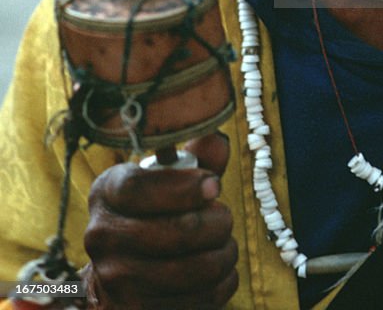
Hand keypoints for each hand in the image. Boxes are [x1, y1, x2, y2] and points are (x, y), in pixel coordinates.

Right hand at [84, 133, 236, 308]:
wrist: (118, 275)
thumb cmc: (152, 215)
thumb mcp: (166, 179)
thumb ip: (195, 157)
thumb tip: (217, 142)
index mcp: (105, 193)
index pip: (138, 188)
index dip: (184, 186)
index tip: (214, 185)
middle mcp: (101, 236)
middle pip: (178, 231)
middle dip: (218, 223)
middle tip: (224, 219)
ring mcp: (115, 280)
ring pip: (194, 269)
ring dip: (224, 255)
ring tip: (226, 246)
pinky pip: (197, 301)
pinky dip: (221, 284)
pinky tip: (220, 273)